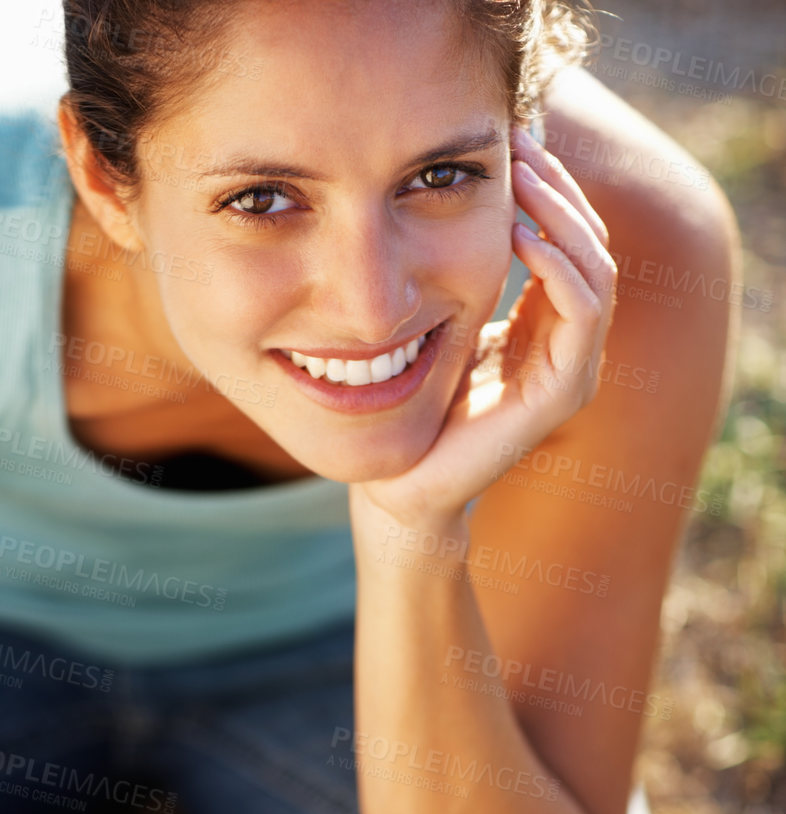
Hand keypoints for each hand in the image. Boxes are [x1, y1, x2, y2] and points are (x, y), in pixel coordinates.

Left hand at [353, 126, 617, 529]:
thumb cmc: (415, 410)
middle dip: (559, 188)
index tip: (512, 143)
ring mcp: (571, 371)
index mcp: (545, 328)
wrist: (404, 486)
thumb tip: (446, 206)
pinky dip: (559, 267)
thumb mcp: (440, 326)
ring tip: (525, 177)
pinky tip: (522, 234)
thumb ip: (462, 278)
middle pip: (590, 244)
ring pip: (596, 270)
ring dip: (563, 216)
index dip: (549, 188)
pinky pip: (581, 313)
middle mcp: (568, 347)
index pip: (570, 241)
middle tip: (522, 141)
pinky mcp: (561, 394)